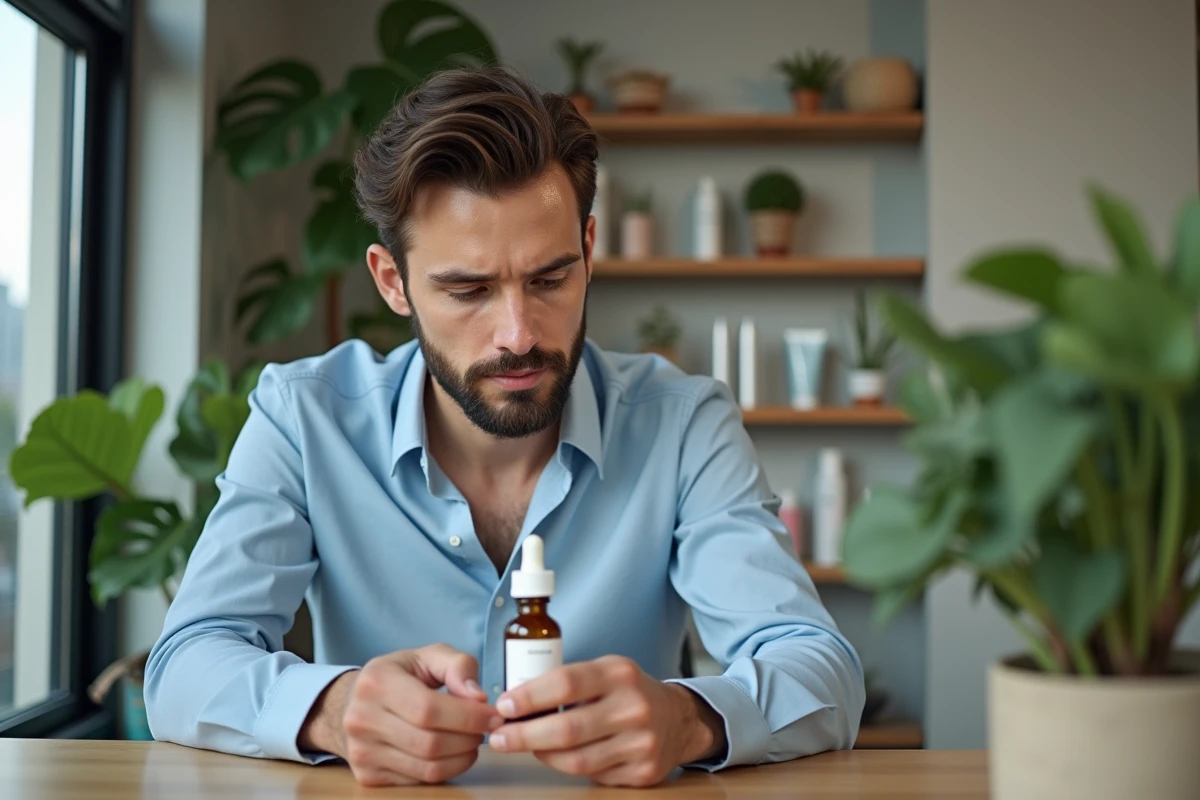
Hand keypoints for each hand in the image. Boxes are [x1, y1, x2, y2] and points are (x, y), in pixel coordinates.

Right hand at [299, 644, 501, 786]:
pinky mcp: (368, 776)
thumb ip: (458, 666)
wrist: (352, 703)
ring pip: (427, 768)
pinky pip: (419, 781)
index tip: (494, 716)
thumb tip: (478, 698)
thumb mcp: (427, 657)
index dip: (468, 716)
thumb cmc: (399, 676)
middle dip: (469, 738)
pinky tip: (452, 752)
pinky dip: (446, 770)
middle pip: (430, 743)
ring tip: (471, 740)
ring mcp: (362, 753)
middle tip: (485, 729)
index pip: (428, 709)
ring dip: (462, 757)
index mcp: (376, 682)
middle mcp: (361, 719)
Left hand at [488, 655, 725, 786]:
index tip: (503, 706)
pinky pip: (592, 775)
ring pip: (576, 759)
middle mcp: (634, 707)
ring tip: (522, 745)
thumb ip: (567, 682)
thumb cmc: (628, 692)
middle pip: (566, 729)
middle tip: (498, 737)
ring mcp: (641, 743)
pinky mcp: (643, 772)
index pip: (566, 683)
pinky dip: (565, 767)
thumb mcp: (605, 671)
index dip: (529, 697)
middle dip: (523, 735)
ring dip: (540, 754)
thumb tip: (514, 701)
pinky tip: (555, 756)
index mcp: (620, 673)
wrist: (679, 719)